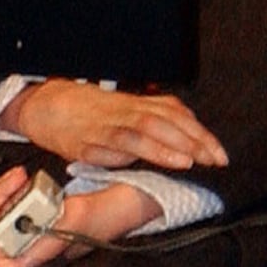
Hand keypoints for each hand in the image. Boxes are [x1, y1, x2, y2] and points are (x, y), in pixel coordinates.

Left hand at [0, 166, 154, 266]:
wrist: (113, 206)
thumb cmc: (90, 223)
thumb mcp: (56, 239)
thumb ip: (21, 264)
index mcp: (14, 258)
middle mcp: (10, 248)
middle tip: (16, 181)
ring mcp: (15, 232)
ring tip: (22, 177)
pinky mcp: (24, 218)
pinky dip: (1, 189)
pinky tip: (8, 181)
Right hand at [7, 80, 225, 173]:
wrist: (47, 106)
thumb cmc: (88, 112)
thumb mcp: (125, 112)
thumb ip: (154, 122)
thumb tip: (187, 141)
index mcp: (138, 105)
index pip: (177, 115)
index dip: (200, 134)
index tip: (220, 153)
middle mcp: (126, 112)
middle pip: (166, 121)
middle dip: (193, 141)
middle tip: (215, 159)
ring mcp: (107, 126)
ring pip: (144, 130)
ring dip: (169, 146)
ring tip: (191, 161)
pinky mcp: (88, 142)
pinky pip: (114, 145)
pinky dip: (136, 153)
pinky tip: (150, 162)